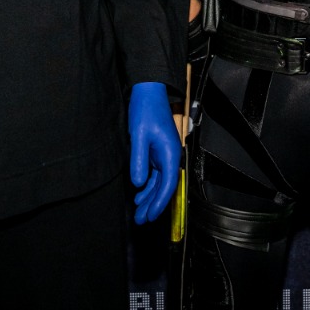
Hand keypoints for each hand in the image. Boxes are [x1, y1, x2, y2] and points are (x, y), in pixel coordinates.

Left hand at [129, 81, 181, 224]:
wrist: (149, 90)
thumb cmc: (146, 109)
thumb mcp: (139, 135)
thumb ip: (139, 160)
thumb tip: (140, 183)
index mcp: (171, 154)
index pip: (168, 185)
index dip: (160, 203)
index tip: (151, 216)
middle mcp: (171, 156)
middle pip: (165, 187)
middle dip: (153, 205)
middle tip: (141, 220)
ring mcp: (165, 154)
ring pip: (160, 182)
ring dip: (150, 197)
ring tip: (139, 211)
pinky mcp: (158, 151)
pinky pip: (156, 173)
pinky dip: (148, 185)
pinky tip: (140, 193)